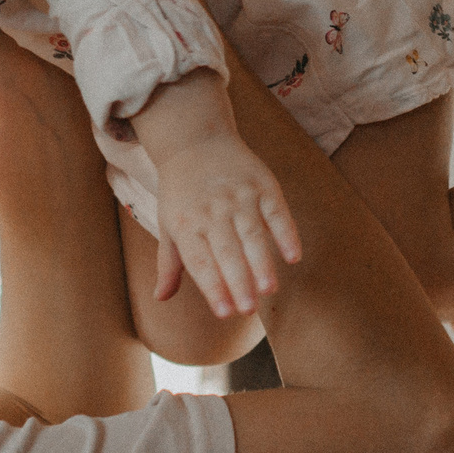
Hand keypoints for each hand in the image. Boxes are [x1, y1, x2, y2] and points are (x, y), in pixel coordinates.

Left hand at [151, 129, 300, 318]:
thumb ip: (169, 263)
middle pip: (227, 251)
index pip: (200, 262)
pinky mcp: (262, 185)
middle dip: (238, 281)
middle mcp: (212, 211)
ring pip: (252, 234)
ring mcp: (239, 196)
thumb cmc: (180, 192)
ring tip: (270, 290)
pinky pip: (277, 212)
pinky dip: (286, 233)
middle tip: (248, 310)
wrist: (195, 140)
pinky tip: (293, 256)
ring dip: (262, 263)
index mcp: (186, 224)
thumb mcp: (168, 224)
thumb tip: (160, 298)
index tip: (224, 312)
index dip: (213, 288)